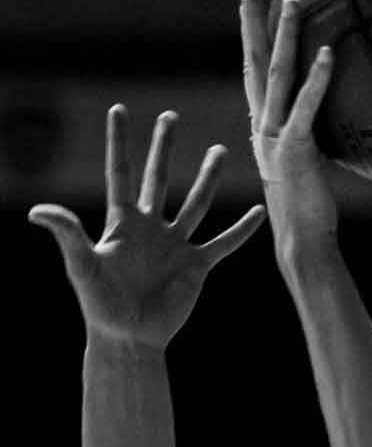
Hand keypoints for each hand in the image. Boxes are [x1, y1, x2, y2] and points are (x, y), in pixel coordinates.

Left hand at [28, 106, 263, 348]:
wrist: (131, 337)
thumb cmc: (101, 305)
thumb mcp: (82, 268)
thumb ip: (68, 236)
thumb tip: (37, 211)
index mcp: (122, 223)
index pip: (119, 173)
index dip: (118, 142)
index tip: (118, 109)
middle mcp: (150, 228)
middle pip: (158, 178)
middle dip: (163, 147)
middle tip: (170, 116)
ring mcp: (176, 245)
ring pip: (196, 203)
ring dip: (207, 177)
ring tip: (219, 150)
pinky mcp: (197, 266)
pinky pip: (224, 243)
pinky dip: (242, 230)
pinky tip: (259, 213)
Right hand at [240, 0, 338, 245]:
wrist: (301, 240)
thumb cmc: (310, 208)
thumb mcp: (310, 164)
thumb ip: (313, 138)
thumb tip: (340, 121)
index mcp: (263, 127)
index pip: (253, 73)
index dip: (249, 39)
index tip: (249, 6)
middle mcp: (262, 126)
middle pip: (253, 63)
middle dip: (250, 22)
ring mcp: (275, 136)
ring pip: (277, 76)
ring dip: (284, 38)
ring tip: (293, 3)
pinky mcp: (294, 149)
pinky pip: (306, 107)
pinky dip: (317, 79)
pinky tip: (329, 52)